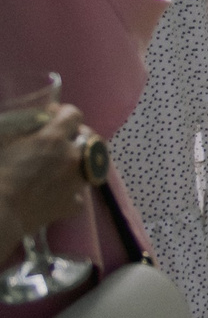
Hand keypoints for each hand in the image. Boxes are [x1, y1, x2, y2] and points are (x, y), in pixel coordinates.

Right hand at [0, 104, 90, 242]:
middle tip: (62, 140)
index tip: (53, 117)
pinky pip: (79, 194)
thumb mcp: (4, 142)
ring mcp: (76, 181)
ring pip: (89, 165)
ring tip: (60, 167)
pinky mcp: (73, 204)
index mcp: (53, 138)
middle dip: (76, 135)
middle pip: (89, 137)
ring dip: (77, 162)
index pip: (73, 115)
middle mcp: (71, 156)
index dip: (63, 113)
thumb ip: (22, 129)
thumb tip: (35, 123)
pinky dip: (70, 193)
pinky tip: (58, 194)